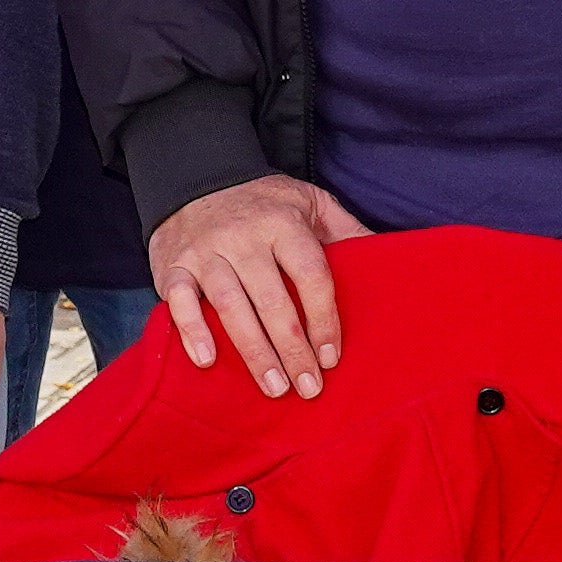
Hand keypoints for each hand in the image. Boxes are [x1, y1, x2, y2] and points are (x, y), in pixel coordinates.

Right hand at [152, 173, 371, 396]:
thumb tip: (390, 261)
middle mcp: (244, 237)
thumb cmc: (263, 201)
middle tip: (308, 387)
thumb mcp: (310, 201)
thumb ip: (346, 230)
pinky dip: (191, 330)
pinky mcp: (171, 264)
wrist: (195, 174)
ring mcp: (205, 252)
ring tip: (274, 387)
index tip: (333, 356)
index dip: (324, 319)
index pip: (310, 275)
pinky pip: (178, 300)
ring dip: (253, 351)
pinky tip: (208, 360)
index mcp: (283, 223)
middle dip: (293, 349)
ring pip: (230, 306)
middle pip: (272, 299)